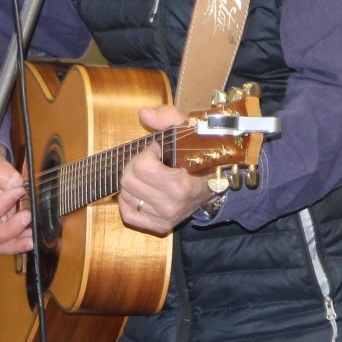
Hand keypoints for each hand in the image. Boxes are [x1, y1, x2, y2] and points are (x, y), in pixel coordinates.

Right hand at [0, 138, 32, 254]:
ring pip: (0, 243)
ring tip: (33, 235)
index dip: (1, 205)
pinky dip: (20, 242)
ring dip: (17, 241)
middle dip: (11, 229)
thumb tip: (14, 182)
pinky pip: (9, 241)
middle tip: (27, 216)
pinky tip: (32, 236)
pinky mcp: (2, 224)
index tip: (18, 190)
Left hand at [117, 105, 213, 236]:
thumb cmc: (201, 155)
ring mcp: (164, 219)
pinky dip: (129, 201)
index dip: (146, 153)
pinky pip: (127, 214)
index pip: (142, 168)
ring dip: (133, 181)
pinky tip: (142, 191)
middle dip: (136, 165)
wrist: (216, 184)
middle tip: (150, 161)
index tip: (157, 150)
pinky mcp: (158, 227)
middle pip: (128, 180)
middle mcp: (170, 207)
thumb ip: (167, 117)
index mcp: (179, 186)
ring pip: (125, 195)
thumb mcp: (189, 130)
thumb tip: (144, 113)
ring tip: (149, 176)